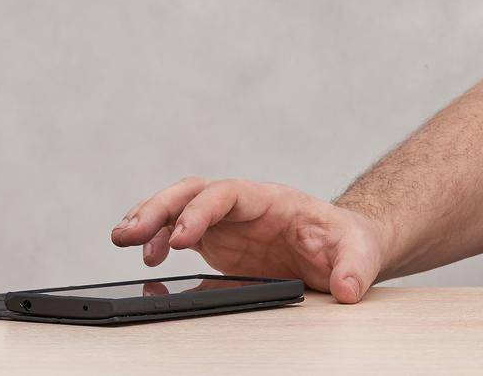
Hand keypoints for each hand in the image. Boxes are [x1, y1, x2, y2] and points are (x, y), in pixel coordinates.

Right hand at [109, 178, 390, 302]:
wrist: (345, 246)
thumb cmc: (349, 243)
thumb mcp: (360, 254)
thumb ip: (354, 269)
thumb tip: (348, 290)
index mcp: (274, 200)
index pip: (228, 194)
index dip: (202, 211)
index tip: (182, 238)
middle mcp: (245, 206)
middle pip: (193, 193)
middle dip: (159, 208)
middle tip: (128, 233)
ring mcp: (229, 223)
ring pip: (180, 209)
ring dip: (150, 220)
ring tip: (122, 239)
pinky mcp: (220, 242)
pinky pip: (181, 233)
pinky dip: (158, 241)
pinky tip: (147, 259)